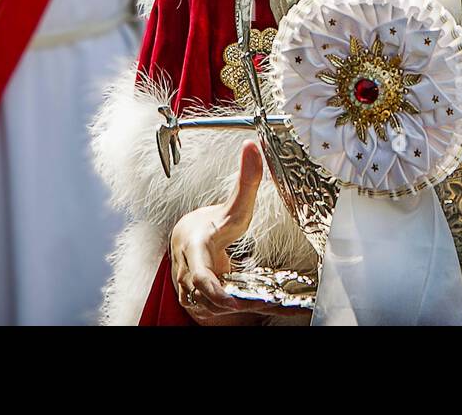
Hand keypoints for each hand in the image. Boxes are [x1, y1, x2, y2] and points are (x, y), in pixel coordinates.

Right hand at [169, 141, 289, 324]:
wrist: (186, 240)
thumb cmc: (209, 225)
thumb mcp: (231, 205)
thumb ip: (246, 180)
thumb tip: (253, 147)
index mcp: (195, 249)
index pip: (199, 273)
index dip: (213, 290)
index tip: (231, 301)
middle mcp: (189, 274)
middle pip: (206, 297)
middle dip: (229, 305)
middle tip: (253, 307)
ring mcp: (192, 292)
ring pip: (212, 309)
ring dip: (239, 311)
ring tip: (275, 309)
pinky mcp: (202, 304)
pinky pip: (220, 313)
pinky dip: (242, 313)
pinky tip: (271, 311)